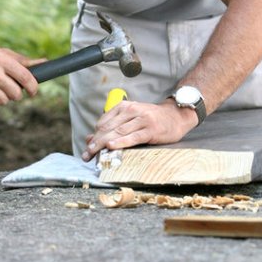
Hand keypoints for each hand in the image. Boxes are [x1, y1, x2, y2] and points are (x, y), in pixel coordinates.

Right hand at [0, 44, 39, 107]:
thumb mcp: (3, 53)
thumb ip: (23, 61)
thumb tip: (44, 62)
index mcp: (2, 59)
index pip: (25, 78)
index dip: (33, 87)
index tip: (33, 92)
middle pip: (16, 94)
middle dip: (15, 93)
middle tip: (9, 88)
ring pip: (4, 101)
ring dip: (2, 98)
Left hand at [82, 99, 197, 159]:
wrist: (175, 116)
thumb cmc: (152, 119)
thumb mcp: (131, 119)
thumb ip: (111, 127)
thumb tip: (90, 138)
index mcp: (123, 107)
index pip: (103, 123)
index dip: (93, 136)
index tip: (87, 148)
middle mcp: (131, 111)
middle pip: (108, 128)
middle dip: (95, 142)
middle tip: (86, 155)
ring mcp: (141, 120)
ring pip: (118, 132)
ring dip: (103, 144)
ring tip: (93, 153)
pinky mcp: (150, 130)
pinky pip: (133, 137)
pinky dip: (121, 142)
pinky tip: (111, 146)